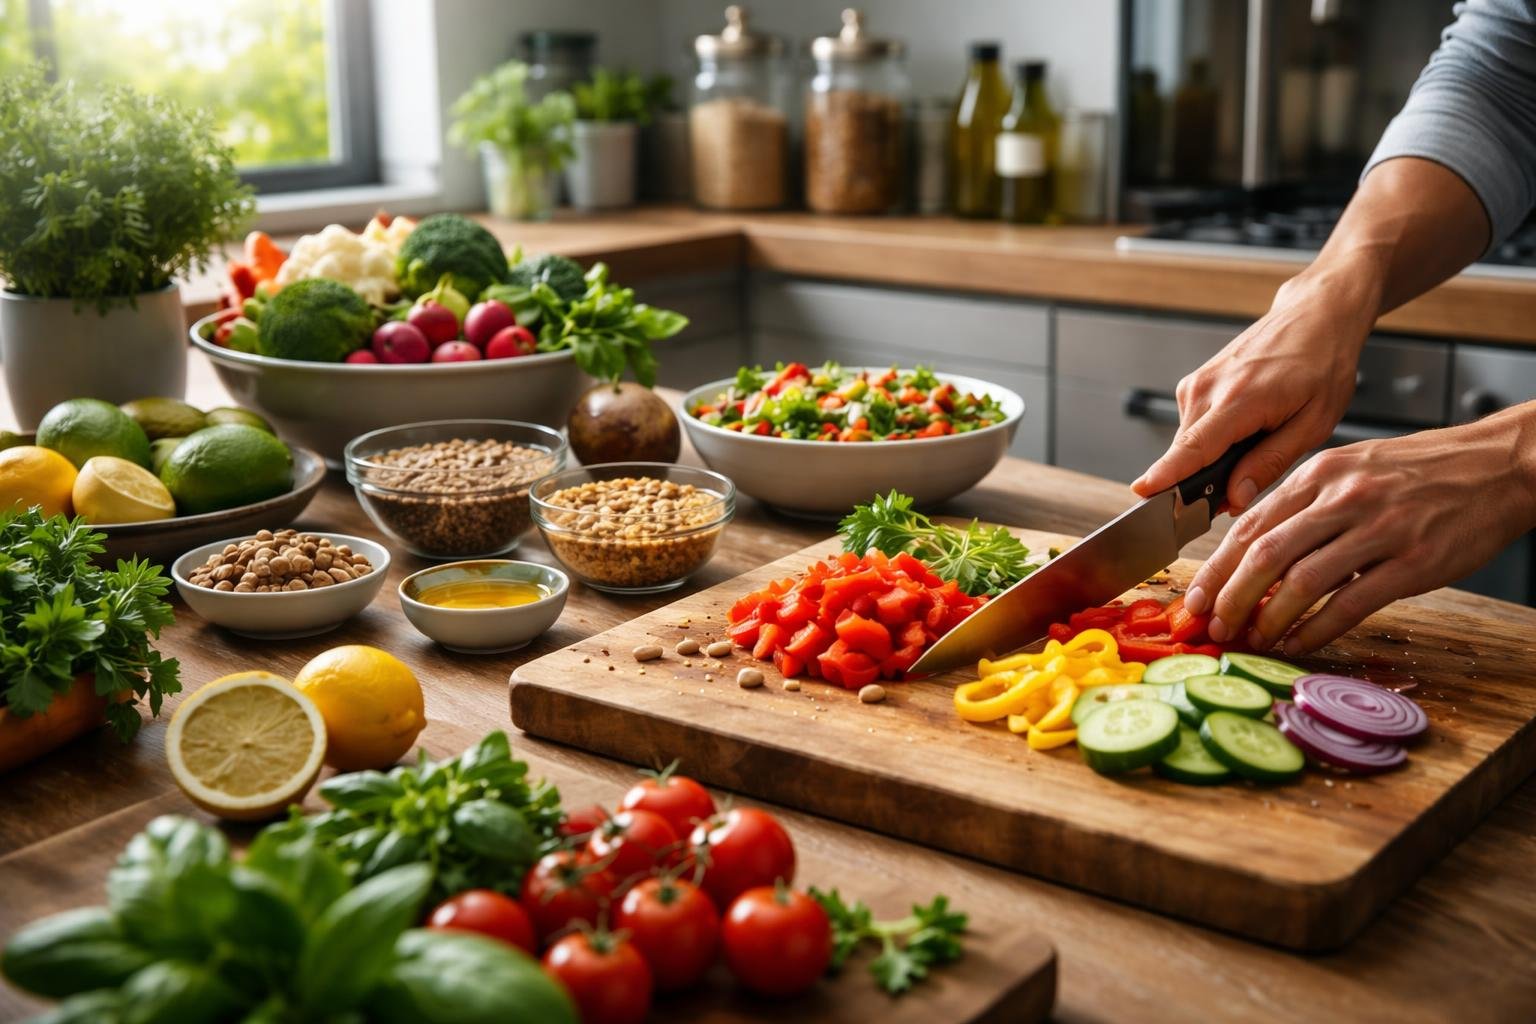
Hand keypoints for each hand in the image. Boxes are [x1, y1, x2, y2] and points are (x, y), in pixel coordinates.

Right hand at [1131, 269, 1375, 511]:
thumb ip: (1271, 462)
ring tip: (1253, 445)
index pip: (1193, 447)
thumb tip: (1236, 496)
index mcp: (1241, 399)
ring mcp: (1197, 383)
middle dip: (1203, 484)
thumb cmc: (1322, 365)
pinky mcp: (1194, 383)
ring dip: (1210, 460)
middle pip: (1186, 453)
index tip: (1142, 492)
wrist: (1313, 316)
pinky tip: (1243, 429)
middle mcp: (1209, 388)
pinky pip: (1193, 427)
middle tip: (1241, 490)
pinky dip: (1211, 440)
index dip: (1166, 474)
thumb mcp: (1314, 423)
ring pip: (1188, 443)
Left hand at [1184, 405, 1535, 654]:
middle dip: (1231, 597)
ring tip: (1252, 640)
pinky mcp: (1413, 562)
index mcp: (1320, 473)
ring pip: (1302, 581)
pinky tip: (1298, 643)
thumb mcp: (1352, 470)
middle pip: (1266, 554)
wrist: (1498, 465)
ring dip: (1269, 619)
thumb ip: (1305, 507)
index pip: (1250, 524)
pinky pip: (1351, 603)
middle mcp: (1343, 497)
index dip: (1217, 567)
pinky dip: (1317, 629)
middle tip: (1214, 627)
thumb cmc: (1420, 472)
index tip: (1196, 597)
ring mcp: (1379, 529)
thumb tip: (1255, 556)